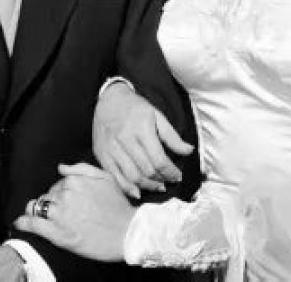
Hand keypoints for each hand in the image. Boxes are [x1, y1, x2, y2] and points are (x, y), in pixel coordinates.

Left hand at [15, 162, 134, 261]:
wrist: (126, 232)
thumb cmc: (118, 206)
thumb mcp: (105, 177)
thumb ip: (81, 169)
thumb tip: (61, 167)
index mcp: (75, 180)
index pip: (58, 184)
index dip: (62, 193)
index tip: (69, 201)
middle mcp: (65, 195)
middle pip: (48, 195)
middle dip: (52, 202)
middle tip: (63, 212)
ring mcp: (60, 214)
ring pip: (39, 207)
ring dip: (40, 211)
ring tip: (43, 217)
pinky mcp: (57, 233)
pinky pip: (33, 224)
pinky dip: (24, 223)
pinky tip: (20, 222)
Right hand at [93, 82, 193, 197]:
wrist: (109, 98)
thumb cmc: (135, 107)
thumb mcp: (157, 115)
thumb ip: (172, 136)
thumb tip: (189, 151)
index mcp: (142, 129)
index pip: (159, 160)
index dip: (171, 172)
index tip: (178, 176)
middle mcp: (125, 140)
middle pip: (146, 170)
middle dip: (161, 180)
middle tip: (169, 182)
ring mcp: (112, 149)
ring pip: (132, 177)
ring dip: (148, 186)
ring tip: (157, 186)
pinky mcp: (102, 155)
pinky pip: (115, 177)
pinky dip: (128, 188)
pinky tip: (138, 192)